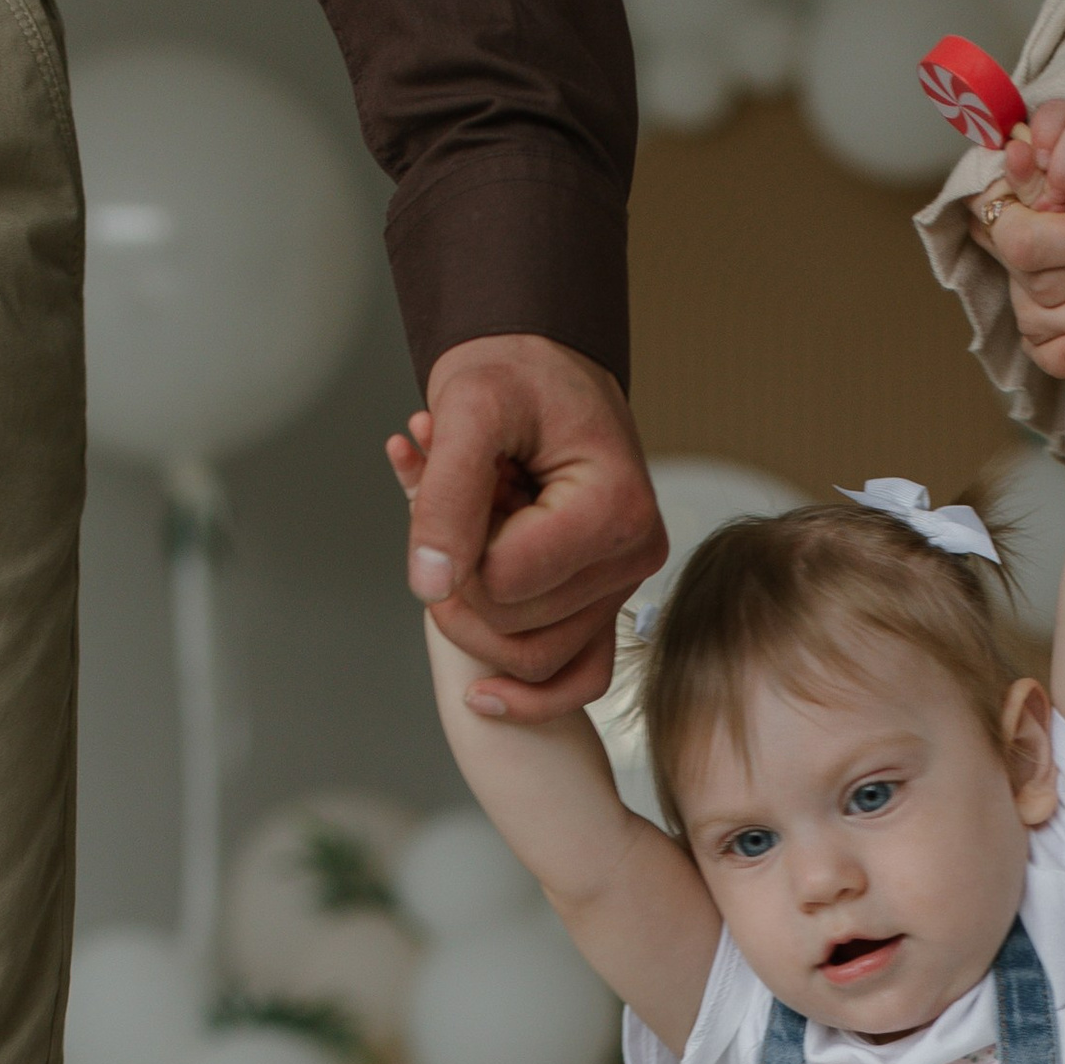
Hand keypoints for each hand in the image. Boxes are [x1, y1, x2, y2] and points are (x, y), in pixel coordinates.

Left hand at [389, 334, 665, 721]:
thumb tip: (430, 584)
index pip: (505, 580)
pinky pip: (577, 678)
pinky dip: (527, 696)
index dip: (454, 549)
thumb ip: (443, 494)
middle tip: (455, 500)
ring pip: (533, 659)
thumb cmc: (512, 376)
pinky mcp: (607, 603)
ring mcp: (624, 585)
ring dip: (475, 612)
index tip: (449, 480)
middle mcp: (634, 554)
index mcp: (615, 507)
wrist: (543, 367)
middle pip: (514, 625)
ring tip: (465, 535)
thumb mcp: (466, 410)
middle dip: (460, 576)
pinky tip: (479, 696)